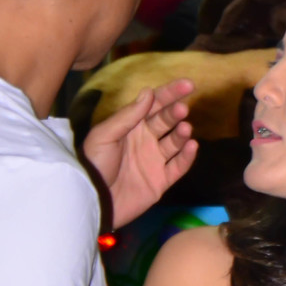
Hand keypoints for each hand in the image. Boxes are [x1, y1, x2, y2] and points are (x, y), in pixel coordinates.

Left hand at [81, 80, 197, 228]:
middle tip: (182, 110)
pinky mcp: (161, 181)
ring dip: (181, 133)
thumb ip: (127, 116)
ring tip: (185, 128)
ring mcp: (154, 160)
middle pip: (165, 121)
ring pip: (175, 142)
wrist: (93, 200)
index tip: (187, 85)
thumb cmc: (95, 164)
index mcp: (130, 126)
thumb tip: (148, 92)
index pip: (153, 104)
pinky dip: (187, 157)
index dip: (170, 93)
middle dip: (175, 113)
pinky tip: (192, 146)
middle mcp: (145, 140)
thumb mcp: (105, 135)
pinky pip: (178, 166)